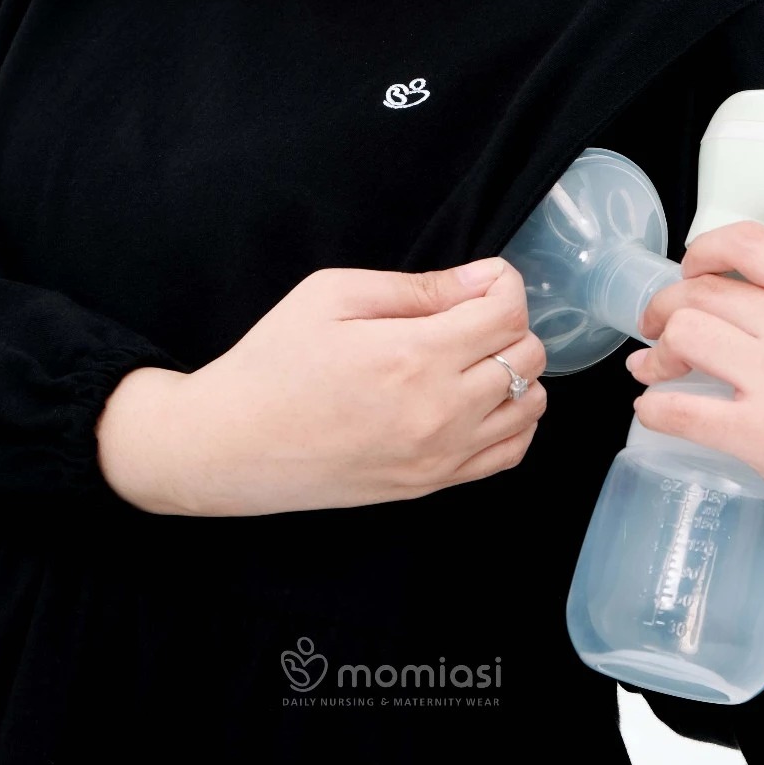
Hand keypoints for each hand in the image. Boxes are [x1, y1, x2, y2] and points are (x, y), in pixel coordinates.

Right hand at [96, 258, 546, 516]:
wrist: (232, 445)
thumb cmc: (273, 362)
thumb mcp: (330, 297)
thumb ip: (416, 288)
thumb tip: (482, 280)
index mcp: (415, 355)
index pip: (509, 312)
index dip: (503, 283)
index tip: (478, 280)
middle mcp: (442, 411)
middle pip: (529, 355)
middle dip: (507, 323)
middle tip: (464, 316)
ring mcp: (441, 455)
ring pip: (531, 405)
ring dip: (513, 372)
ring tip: (469, 359)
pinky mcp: (432, 485)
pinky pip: (511, 452)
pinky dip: (511, 419)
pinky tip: (476, 402)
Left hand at [624, 221, 763, 599]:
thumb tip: (716, 292)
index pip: (752, 244)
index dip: (702, 252)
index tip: (688, 272)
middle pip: (704, 291)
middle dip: (664, 308)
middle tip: (656, 329)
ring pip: (685, 334)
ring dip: (656, 354)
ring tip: (654, 371)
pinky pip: (679, 409)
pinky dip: (651, 409)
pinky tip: (653, 411)